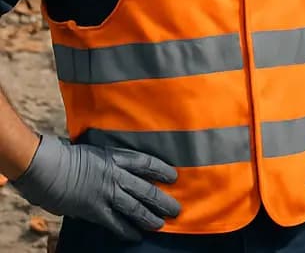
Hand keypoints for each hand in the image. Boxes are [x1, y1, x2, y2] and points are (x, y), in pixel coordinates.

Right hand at [12, 135, 180, 240]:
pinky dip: (126, 230)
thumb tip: (110, 168)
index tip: (174, 176)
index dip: (161, 170)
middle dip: (162, 200)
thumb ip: (104, 160)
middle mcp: (116, 175)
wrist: (45, 166)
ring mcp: (106, 193)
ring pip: (135, 207)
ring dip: (149, 217)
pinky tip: (136, 236)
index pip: (145, 162)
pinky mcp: (94, 209)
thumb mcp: (91, 151)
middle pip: (146, 189)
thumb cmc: (62, 155)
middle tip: (175, 208)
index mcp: (115, 157)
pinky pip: (115, 222)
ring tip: (161, 224)